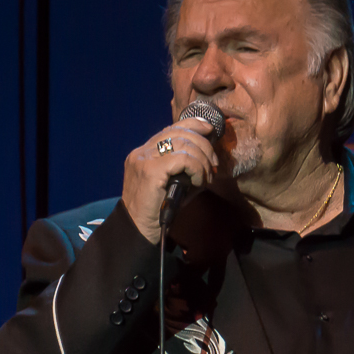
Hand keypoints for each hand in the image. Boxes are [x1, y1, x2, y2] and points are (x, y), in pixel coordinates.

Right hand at [122, 116, 218, 243]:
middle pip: (179, 132)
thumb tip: (211, 158)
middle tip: (214, 165)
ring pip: (183, 143)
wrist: (139, 229)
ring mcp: (144, 159)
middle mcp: (142, 151)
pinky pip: (183, 159)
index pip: (171, 127)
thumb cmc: (160, 210)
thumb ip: (189, 168)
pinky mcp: (150, 171)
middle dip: (204, 145)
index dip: (193, 124)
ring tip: (206, 177)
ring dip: (203, 160)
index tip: (210, 130)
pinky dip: (197, 168)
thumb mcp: (177, 184)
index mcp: (145, 152)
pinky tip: (199, 181)